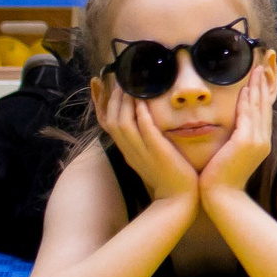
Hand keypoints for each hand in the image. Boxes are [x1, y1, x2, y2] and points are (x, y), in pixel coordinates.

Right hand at [95, 79, 201, 207]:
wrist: (179, 199)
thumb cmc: (171, 176)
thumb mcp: (152, 154)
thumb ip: (146, 137)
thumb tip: (145, 117)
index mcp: (126, 149)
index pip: (106, 122)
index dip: (99, 101)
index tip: (97, 81)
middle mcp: (129, 150)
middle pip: (110, 119)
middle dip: (111, 96)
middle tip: (116, 76)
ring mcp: (141, 152)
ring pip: (122, 123)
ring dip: (123, 102)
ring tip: (128, 83)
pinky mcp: (156, 153)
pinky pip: (144, 131)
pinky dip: (141, 115)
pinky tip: (143, 101)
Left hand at [199, 56, 274, 195]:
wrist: (221, 197)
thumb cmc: (220, 179)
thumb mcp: (230, 156)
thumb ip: (233, 141)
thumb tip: (228, 132)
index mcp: (260, 144)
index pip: (263, 113)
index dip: (262, 95)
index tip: (259, 79)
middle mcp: (263, 141)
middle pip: (265, 107)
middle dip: (264, 86)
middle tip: (262, 67)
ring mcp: (257, 141)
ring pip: (259, 108)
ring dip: (257, 87)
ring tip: (256, 71)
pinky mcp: (247, 142)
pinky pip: (248, 116)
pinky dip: (248, 101)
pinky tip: (245, 88)